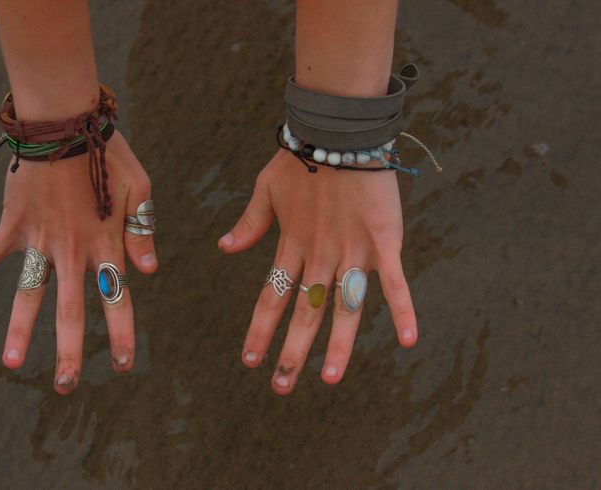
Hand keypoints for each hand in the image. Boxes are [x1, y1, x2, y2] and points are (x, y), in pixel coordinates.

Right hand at [0, 132, 155, 394]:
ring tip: (12, 364)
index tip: (123, 366)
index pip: (116, 299)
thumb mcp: (140, 189)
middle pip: (71, 310)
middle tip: (67, 386)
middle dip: (70, 351)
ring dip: (20, 329)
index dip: (121, 334)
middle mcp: (73, 250)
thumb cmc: (108, 154)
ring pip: (29, 292)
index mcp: (106, 244)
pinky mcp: (15, 225)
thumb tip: (148, 272)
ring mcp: (41, 239)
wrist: (65, 123)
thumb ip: (143, 231)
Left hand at [219, 149, 417, 394]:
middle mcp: (318, 255)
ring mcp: (351, 251)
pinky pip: (394, 282)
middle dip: (291, 352)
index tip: (249, 360)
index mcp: (291, 245)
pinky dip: (403, 310)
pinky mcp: (383, 242)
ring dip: (336, 344)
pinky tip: (409, 341)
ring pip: (343, 307)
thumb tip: (223, 249)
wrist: (338, 131)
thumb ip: (249, 224)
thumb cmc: (300, 159)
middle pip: (304, 312)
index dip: (260, 329)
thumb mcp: (265, 190)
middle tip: (281, 388)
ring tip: (328, 378)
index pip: (271, 297)